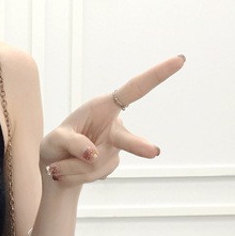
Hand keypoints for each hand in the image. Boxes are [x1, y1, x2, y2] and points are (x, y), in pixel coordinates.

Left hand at [40, 54, 185, 185]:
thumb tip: (93, 154)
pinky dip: (73, 176)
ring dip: (71, 168)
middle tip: (155, 153)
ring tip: (56, 167)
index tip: (180, 59)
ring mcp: (114, 148)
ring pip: (97, 164)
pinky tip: (64, 171)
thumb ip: (73, 142)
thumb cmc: (56, 144)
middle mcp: (113, 127)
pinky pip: (91, 175)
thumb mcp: (56, 138)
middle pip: (127, 139)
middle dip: (138, 147)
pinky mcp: (110, 164)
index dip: (157, 75)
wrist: (54, 165)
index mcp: (104, 107)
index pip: (134, 89)